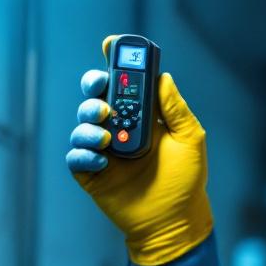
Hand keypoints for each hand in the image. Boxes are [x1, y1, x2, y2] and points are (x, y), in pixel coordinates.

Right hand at [66, 42, 212, 265]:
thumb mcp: (190, 139)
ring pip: (82, 125)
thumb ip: (175, 108)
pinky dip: (83, 154)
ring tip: (106, 135)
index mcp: (142, 116)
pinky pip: (76, 157)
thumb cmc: (186, 180)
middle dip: (93, 88)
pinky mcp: (91, 174)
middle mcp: (119, 129)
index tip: (110, 45)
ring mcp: (103, 151)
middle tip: (102, 92)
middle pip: (95, 97)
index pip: (123, 83)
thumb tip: (163, 77)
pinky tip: (101, 160)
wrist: (174, 221)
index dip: (114, 62)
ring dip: (89, 123)